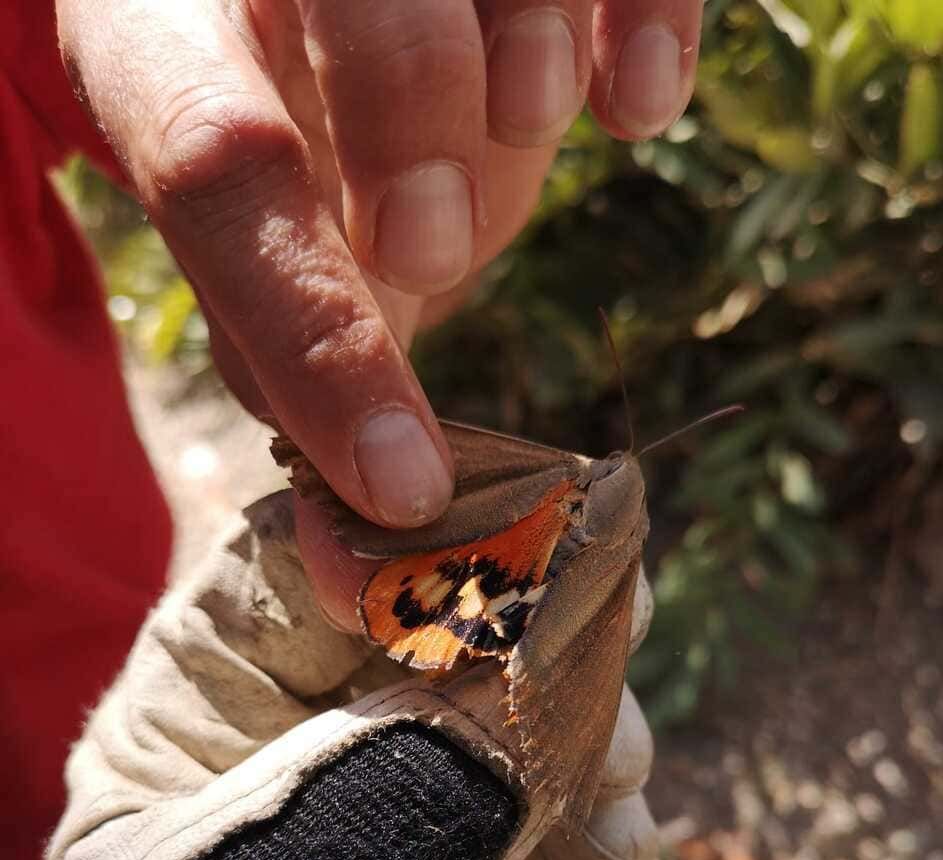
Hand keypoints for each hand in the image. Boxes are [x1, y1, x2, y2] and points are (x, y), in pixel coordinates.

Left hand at [0, 490, 657, 859]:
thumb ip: (385, 791)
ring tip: (619, 825)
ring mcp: (364, 791)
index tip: (552, 573)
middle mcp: (276, 729)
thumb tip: (523, 672)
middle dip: (540, 640)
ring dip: (584, 734)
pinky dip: (590, 812)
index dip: (440, 533)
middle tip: (612, 704)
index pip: (314, 546)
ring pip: (501, 693)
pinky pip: (529, 786)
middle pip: (433, 603)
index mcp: (192, 707)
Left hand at [57, 0, 702, 612]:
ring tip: (529, 121)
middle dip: (422, 141)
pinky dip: (651, 17)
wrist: (302, 19)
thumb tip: (360, 586)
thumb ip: (298, 399)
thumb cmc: (283, 164)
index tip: (408, 484)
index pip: (216, 169)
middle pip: (368, 5)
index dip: (314, 331)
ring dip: (532, 72)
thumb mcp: (260, 270)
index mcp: (158, 32)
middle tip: (432, 245)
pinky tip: (642, 103)